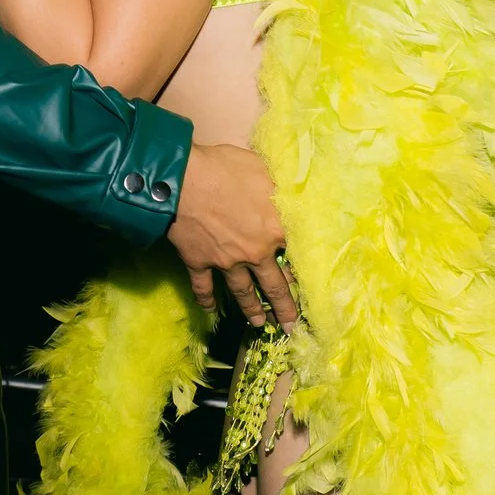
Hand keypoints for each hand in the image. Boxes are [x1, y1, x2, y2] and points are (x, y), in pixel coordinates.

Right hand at [165, 142, 297, 326]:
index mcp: (276, 230)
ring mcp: (225, 262)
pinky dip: (206, 300)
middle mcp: (255, 253)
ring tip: (259, 323)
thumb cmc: (227, 169)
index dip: (305, 272)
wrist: (183, 180)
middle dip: (284, 308)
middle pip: (274, 285)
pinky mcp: (198, 262)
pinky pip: (203, 286)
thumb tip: (297, 188)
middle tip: (290, 326)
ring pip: (242, 291)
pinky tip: (210, 311)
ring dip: (251, 309)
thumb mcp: (265, 170)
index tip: (311, 287)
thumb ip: (282, 185)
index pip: (297, 257)